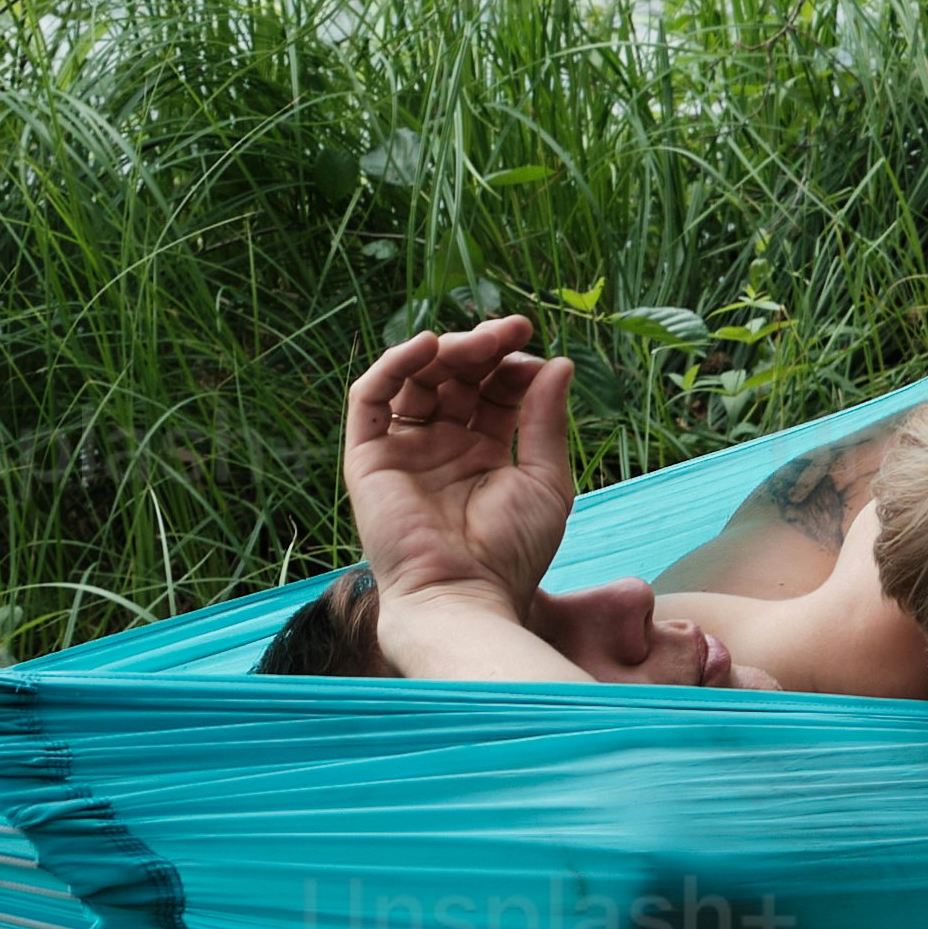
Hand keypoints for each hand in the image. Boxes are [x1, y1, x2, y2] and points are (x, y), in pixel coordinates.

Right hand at [344, 319, 579, 618]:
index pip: (493, 389)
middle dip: (483, 347)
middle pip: (455, 376)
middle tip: (511, 330)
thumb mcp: (545, 480)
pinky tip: (427, 347)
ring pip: (416, 378)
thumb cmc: (510, 553)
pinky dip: (393, 364)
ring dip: (446, 350)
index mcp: (482, 452)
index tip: (534, 349)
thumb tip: (559, 363)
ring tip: (478, 343)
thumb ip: (546, 421)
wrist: (463, 598)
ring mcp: (404, 450)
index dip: (512, 362)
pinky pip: (370, 399)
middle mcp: (440, 446)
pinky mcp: (368, 458)